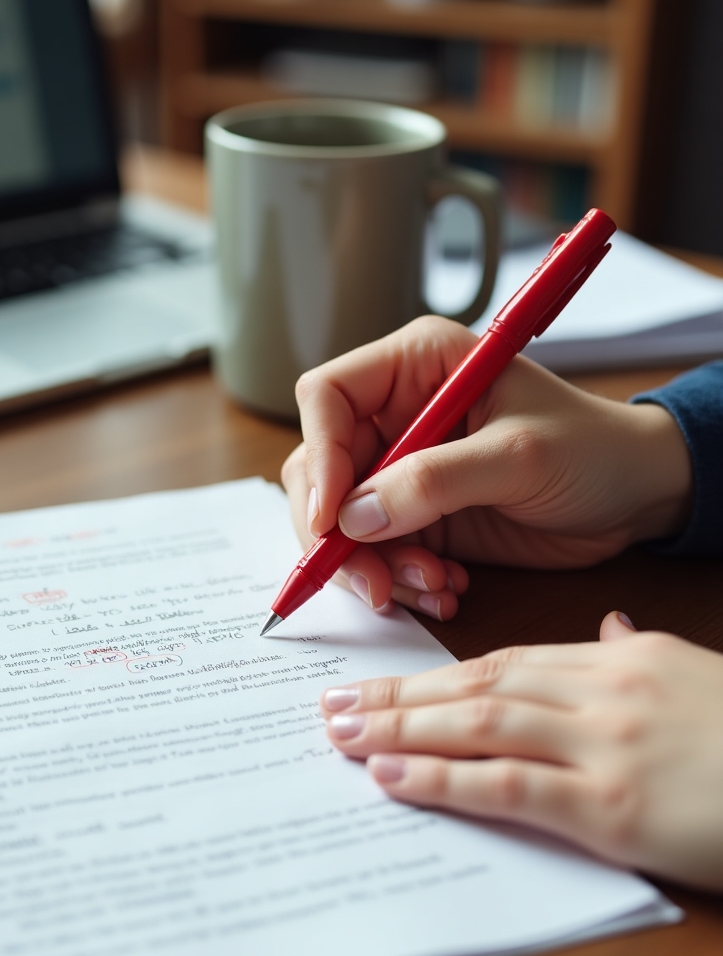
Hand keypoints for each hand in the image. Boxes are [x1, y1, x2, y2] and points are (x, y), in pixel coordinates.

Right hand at [282, 316, 692, 619]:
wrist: (637, 496)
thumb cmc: (594, 449)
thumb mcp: (517, 457)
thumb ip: (432, 482)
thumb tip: (351, 518)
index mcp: (415, 367)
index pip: (327, 397)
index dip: (320, 456)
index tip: (332, 518)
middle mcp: (395, 414)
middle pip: (319, 469)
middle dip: (336, 533)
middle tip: (371, 581)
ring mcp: (399, 469)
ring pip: (338, 523)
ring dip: (372, 567)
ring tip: (431, 585)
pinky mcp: (413, 515)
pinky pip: (373, 554)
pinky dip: (398, 581)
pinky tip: (445, 588)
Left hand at [320, 611, 722, 892]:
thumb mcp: (697, 673)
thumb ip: (635, 651)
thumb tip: (600, 629)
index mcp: (619, 661)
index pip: (503, 661)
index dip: (432, 673)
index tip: (378, 681)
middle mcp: (603, 692)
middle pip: (476, 684)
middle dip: (396, 694)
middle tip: (329, 703)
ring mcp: (607, 745)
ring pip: (479, 723)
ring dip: (399, 727)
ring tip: (338, 733)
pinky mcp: (615, 806)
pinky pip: (510, 784)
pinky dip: (443, 778)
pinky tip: (391, 775)